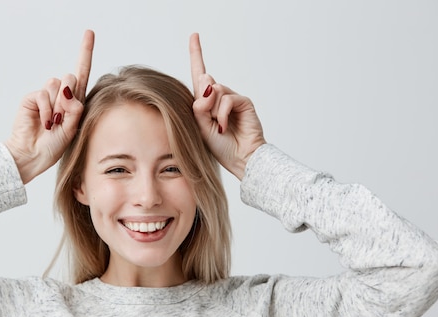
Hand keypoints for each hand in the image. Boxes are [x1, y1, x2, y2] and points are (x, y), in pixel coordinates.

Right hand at [5, 30, 94, 183]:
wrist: (32, 155)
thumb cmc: (53, 147)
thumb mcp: (72, 129)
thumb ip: (75, 109)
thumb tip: (68, 88)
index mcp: (75, 102)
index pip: (82, 74)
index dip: (85, 53)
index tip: (89, 33)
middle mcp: (61, 96)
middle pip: (72, 77)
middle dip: (70, 96)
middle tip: (62, 118)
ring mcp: (47, 96)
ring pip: (57, 83)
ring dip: (57, 106)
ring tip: (52, 123)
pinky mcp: (33, 98)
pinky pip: (44, 94)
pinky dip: (46, 109)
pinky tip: (44, 123)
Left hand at [190, 33, 265, 179]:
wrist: (240, 159)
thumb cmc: (220, 147)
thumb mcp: (200, 128)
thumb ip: (199, 106)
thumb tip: (207, 82)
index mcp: (205, 103)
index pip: (199, 76)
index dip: (196, 55)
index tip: (194, 35)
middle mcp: (218, 98)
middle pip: (204, 83)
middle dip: (203, 102)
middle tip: (210, 121)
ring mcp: (231, 99)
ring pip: (215, 91)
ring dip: (213, 110)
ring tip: (219, 127)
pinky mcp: (243, 102)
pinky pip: (227, 99)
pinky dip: (222, 113)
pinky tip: (225, 126)